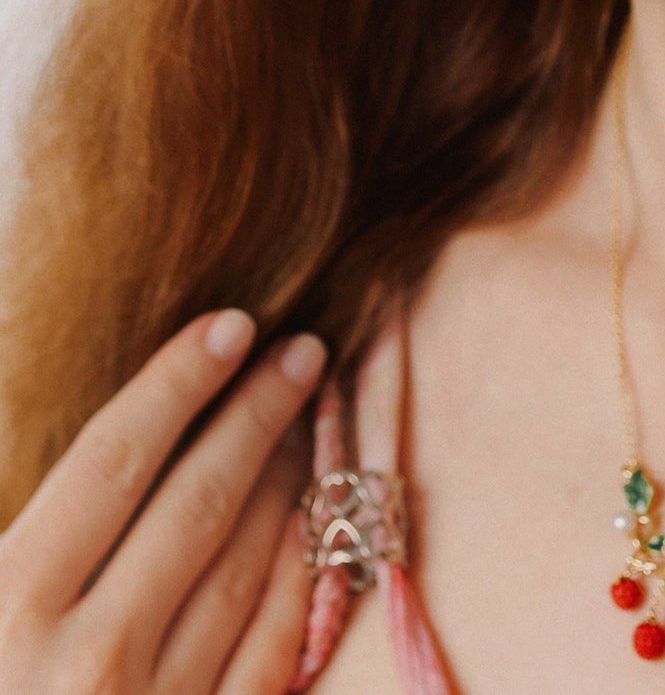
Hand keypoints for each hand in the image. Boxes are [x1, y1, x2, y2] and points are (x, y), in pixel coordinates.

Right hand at [0, 309, 325, 692]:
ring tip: (311, 408)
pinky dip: (298, 566)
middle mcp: (84, 661)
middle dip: (257, 411)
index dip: (176, 382)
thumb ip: (21, 544)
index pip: (111, 463)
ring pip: (246, 560)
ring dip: (288, 475)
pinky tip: (315, 514)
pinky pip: (272, 642)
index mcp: (4, 613)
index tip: (230, 322)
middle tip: (301, 346)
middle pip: (198, 499)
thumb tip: (95, 469)